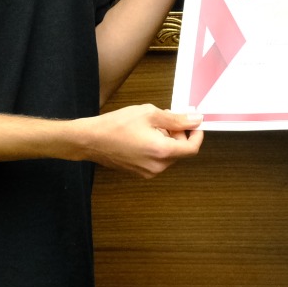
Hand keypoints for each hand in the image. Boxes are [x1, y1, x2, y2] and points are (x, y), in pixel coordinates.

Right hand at [81, 104, 204, 177]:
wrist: (90, 140)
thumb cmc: (116, 126)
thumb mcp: (149, 114)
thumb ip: (176, 119)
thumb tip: (195, 120)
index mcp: (162, 152)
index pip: (192, 149)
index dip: (197, 135)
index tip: (194, 124)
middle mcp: (157, 166)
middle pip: (180, 151)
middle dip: (178, 134)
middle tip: (166, 118)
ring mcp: (148, 172)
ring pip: (169, 155)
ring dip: (167, 140)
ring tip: (151, 125)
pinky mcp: (140, 172)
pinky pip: (157, 159)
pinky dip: (157, 147)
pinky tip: (144, 135)